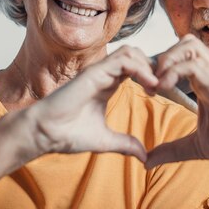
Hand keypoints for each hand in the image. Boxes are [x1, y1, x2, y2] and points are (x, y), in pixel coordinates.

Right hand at [24, 46, 157, 162]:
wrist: (45, 134)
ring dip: (148, 66)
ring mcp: (99, 71)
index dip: (152, 76)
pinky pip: (123, 60)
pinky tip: (149, 84)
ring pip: (131, 52)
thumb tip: (144, 156)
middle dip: (153, 67)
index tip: (161, 93)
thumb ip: (125, 144)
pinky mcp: (93, 73)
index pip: (136, 68)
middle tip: (162, 87)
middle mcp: (105, 74)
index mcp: (108, 84)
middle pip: (136, 55)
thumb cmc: (68, 134)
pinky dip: (140, 68)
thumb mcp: (105, 140)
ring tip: (156, 85)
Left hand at [145, 35, 208, 183]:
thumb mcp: (197, 146)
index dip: (160, 66)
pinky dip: (174, 72)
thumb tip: (147, 162)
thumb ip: (173, 149)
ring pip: (189, 47)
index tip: (147, 88)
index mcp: (204, 83)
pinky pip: (195, 66)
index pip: (181, 56)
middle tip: (150, 82)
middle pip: (185, 43)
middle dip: (162, 58)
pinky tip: (164, 89)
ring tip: (157, 85)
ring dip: (167, 61)